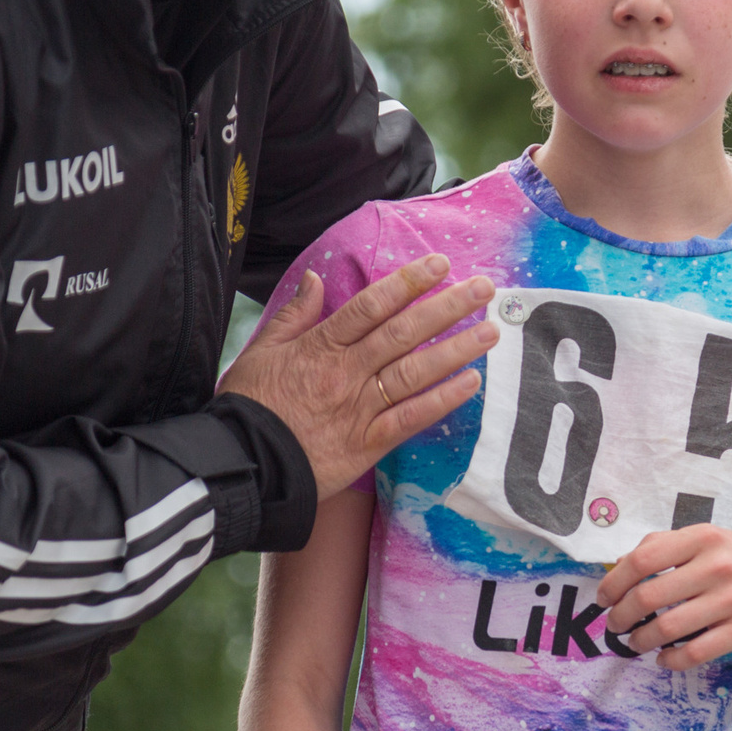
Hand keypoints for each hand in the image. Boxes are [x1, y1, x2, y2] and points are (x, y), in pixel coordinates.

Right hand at [221, 255, 495, 493]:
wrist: (242, 465)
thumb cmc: (249, 407)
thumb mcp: (261, 351)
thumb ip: (293, 315)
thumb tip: (313, 278)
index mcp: (321, 347)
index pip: (371, 306)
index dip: (408, 283)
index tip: (440, 265)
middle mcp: (346, 373)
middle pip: (403, 333)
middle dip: (447, 308)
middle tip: (483, 289)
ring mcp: (359, 408)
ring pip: (414, 372)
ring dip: (455, 350)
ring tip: (489, 331)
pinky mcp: (367, 444)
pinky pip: (410, 419)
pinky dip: (441, 401)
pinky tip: (470, 383)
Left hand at [597, 526, 731, 669]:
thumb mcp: (715, 541)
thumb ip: (670, 545)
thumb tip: (622, 562)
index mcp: (705, 537)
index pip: (643, 558)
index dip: (614, 582)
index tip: (603, 598)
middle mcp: (718, 565)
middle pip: (649, 595)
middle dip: (622, 616)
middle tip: (615, 626)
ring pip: (668, 627)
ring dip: (641, 640)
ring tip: (635, 643)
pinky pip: (694, 652)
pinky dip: (671, 660)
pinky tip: (664, 658)